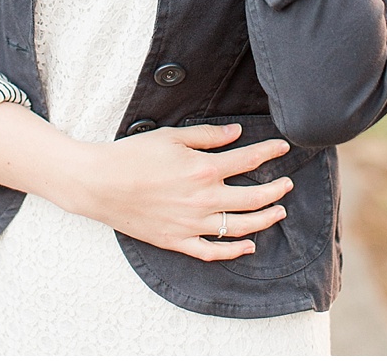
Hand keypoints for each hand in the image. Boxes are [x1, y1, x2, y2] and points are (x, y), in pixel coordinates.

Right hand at [70, 123, 293, 261]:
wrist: (98, 184)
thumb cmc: (133, 156)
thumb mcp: (173, 137)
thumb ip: (208, 136)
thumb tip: (237, 133)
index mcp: (204, 170)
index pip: (249, 160)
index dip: (271, 152)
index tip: (284, 147)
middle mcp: (203, 200)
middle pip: (253, 198)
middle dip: (276, 190)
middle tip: (288, 184)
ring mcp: (191, 224)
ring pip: (240, 228)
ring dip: (265, 219)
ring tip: (279, 211)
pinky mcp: (176, 241)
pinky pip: (212, 252)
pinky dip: (234, 252)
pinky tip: (249, 247)